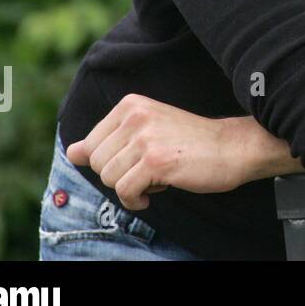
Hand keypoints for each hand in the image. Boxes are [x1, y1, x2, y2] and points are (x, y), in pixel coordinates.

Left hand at [65, 94, 246, 210]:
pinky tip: (155, 193)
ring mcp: (144, 138)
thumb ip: (108, 140)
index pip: (92, 145)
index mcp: (130, 105)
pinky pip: (125, 192)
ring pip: (109, 179)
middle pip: (98, 164)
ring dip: (132, 188)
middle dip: (120, 175)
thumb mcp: (147, 131)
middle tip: (151, 168)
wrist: (232, 148)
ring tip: (158, 177)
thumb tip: (72, 152)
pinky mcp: (155, 161)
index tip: (141, 158)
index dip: (114, 161)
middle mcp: (135, 116)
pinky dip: (137, 201)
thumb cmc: (191, 143)